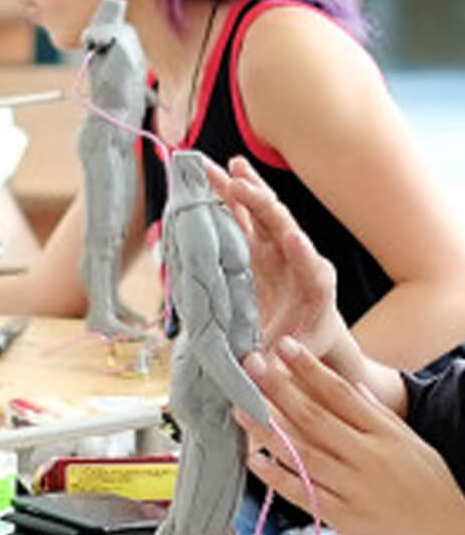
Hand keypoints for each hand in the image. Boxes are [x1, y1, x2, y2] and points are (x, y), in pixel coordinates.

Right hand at [204, 155, 359, 380]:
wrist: (311, 336)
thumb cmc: (304, 349)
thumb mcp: (293, 362)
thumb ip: (276, 364)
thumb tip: (253, 368)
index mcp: (317, 289)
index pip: (312, 268)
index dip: (303, 254)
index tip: (293, 240)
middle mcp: (300, 260)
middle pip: (284, 228)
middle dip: (263, 207)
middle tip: (240, 187)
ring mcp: (277, 248)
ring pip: (262, 213)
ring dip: (245, 189)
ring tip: (226, 167)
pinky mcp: (259, 245)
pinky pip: (244, 215)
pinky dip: (231, 194)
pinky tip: (217, 173)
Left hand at [239, 338, 464, 534]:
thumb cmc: (433, 493)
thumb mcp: (412, 446)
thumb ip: (378, 417)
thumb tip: (352, 386)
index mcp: (386, 434)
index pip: (342, 393)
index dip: (310, 369)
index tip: (285, 346)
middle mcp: (368, 456)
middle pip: (315, 417)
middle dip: (278, 389)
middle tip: (249, 365)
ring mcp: (355, 487)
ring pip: (303, 451)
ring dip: (267, 429)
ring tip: (238, 407)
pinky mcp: (344, 517)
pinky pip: (303, 492)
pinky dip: (277, 476)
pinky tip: (254, 460)